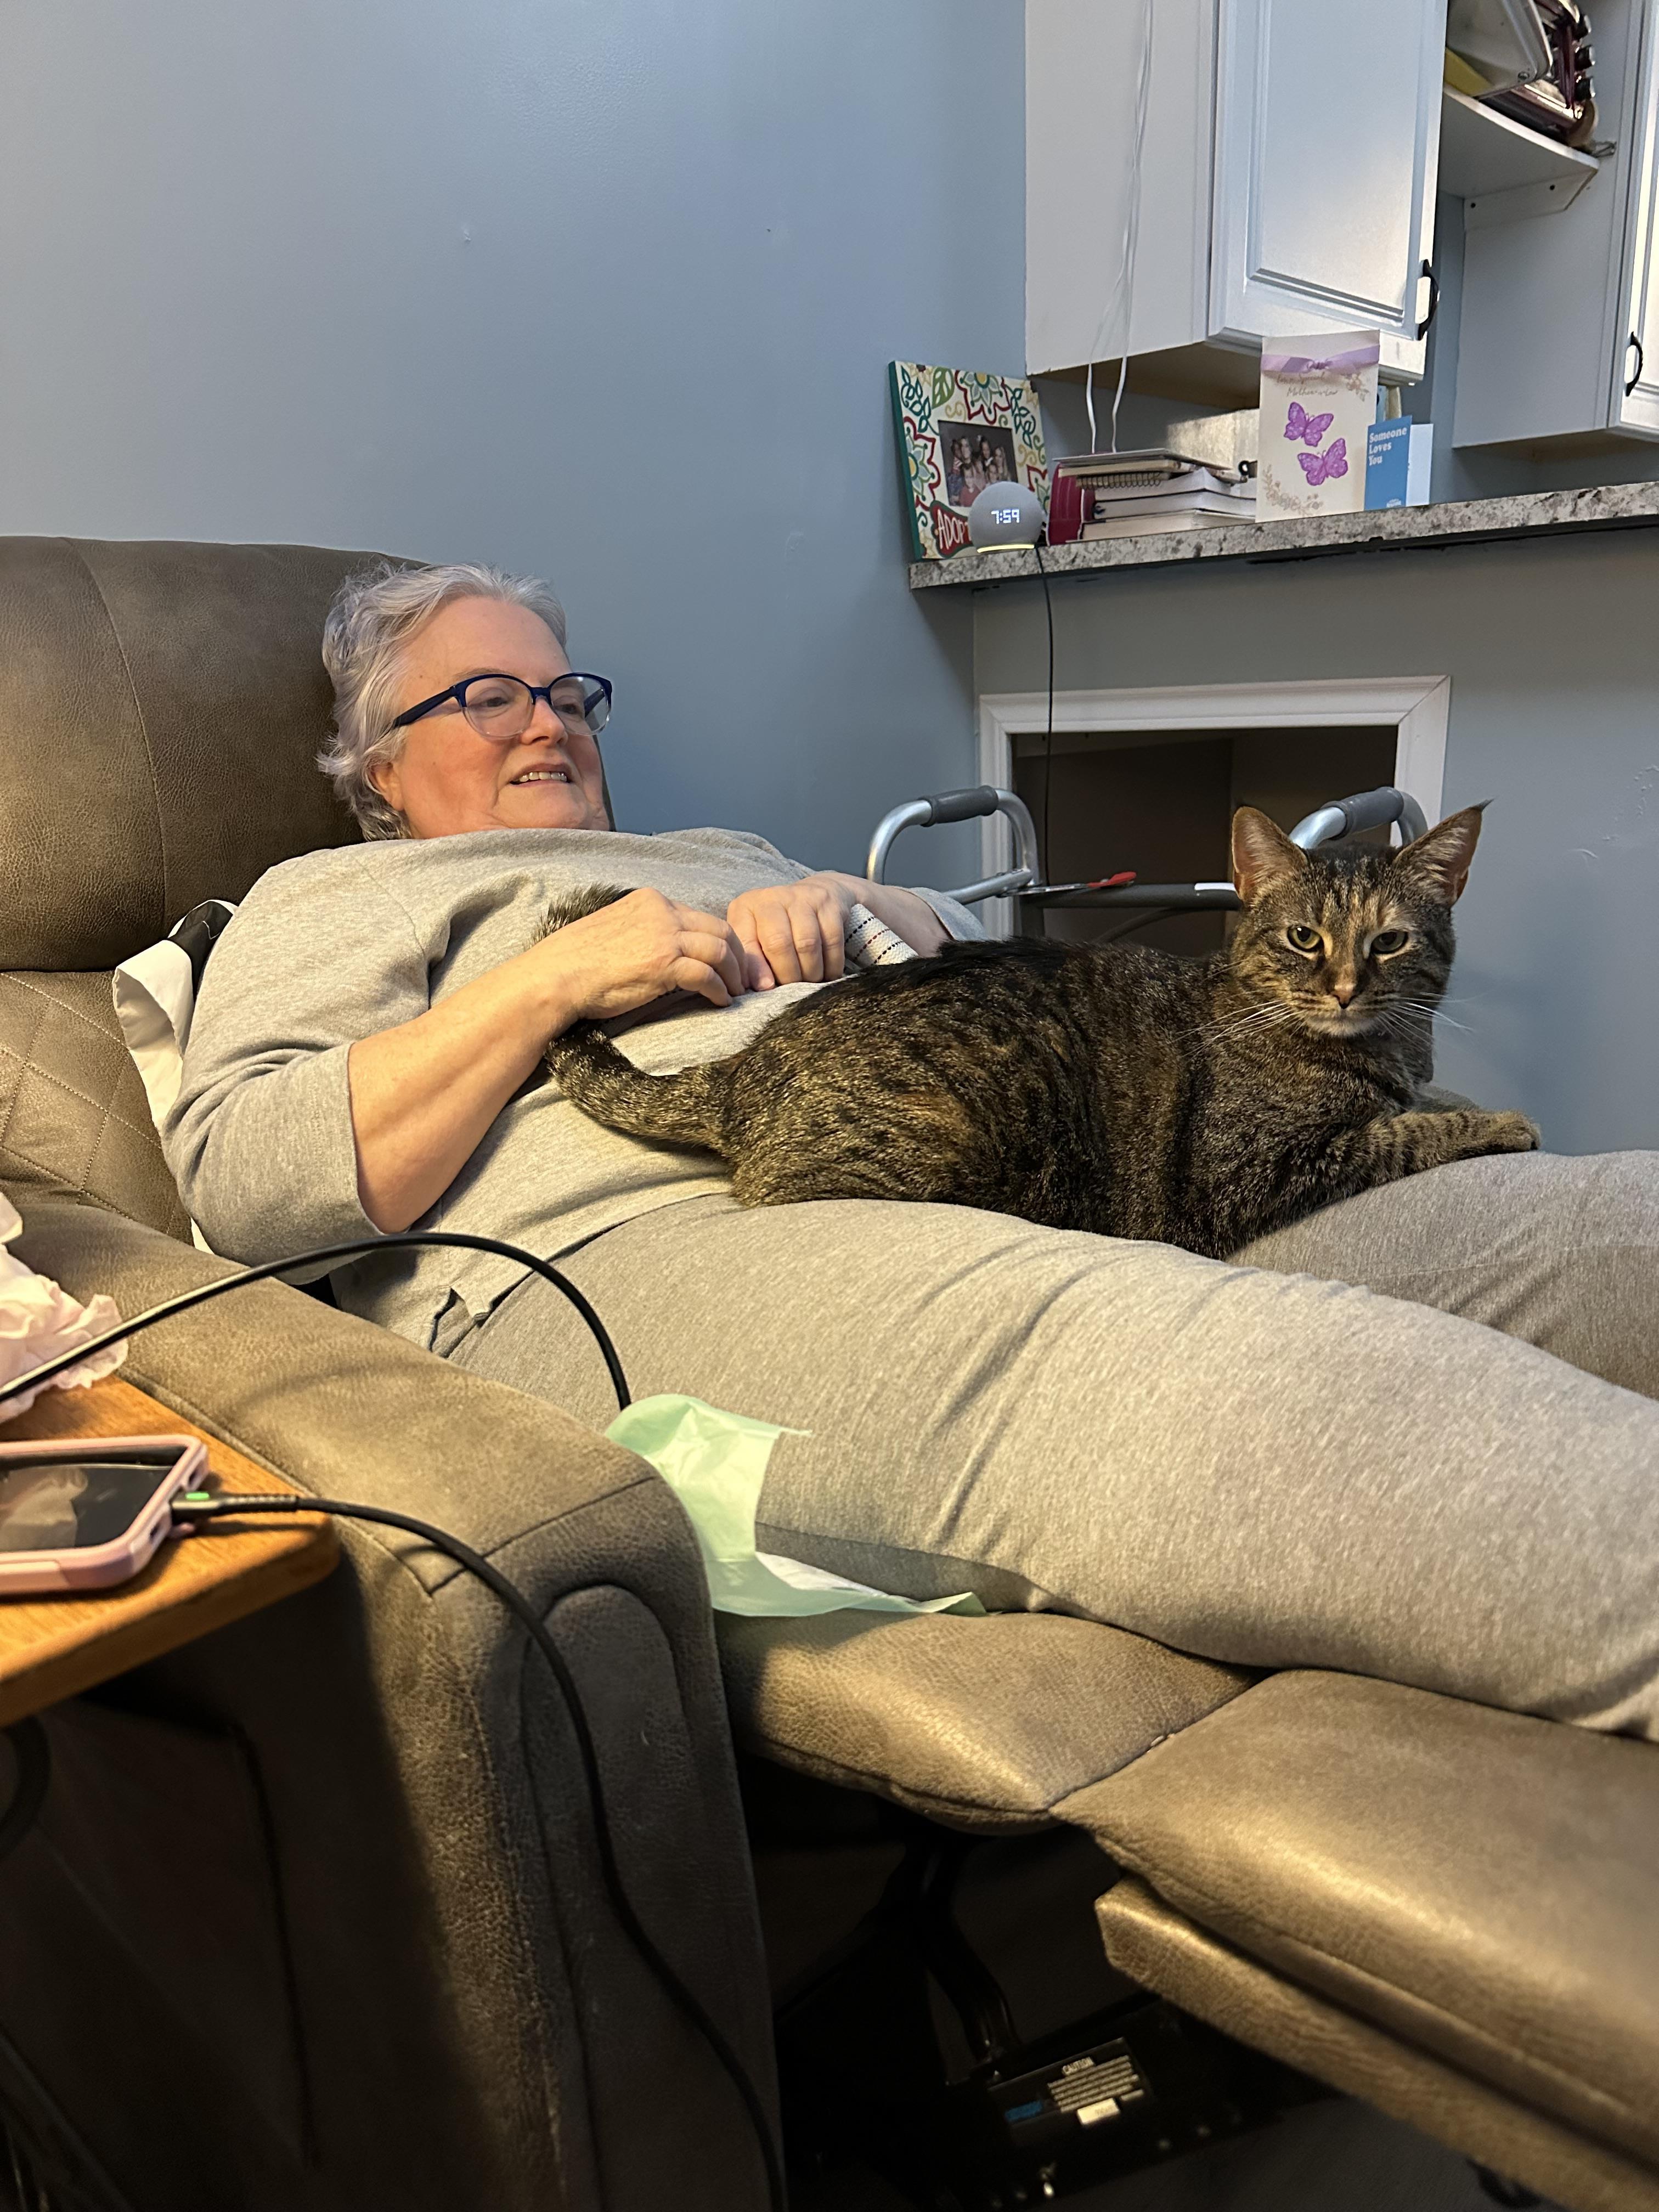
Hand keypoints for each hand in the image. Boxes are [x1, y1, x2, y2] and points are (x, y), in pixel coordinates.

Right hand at [535, 888, 747, 1023]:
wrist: (557, 975)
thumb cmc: (579, 960)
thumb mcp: (617, 929)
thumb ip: (646, 931)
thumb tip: (668, 950)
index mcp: (650, 900)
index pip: (699, 916)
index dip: (719, 940)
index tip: (726, 960)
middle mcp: (662, 912)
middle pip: (719, 928)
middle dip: (737, 955)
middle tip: (743, 978)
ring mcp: (664, 936)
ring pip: (719, 949)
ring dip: (733, 974)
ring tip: (735, 992)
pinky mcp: (663, 964)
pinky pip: (706, 975)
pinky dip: (719, 990)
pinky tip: (720, 1001)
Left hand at [727, 874, 858, 987]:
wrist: (817, 892)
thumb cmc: (779, 923)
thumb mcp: (756, 935)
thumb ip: (751, 960)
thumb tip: (759, 987)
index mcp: (747, 907)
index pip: (747, 943)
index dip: (756, 970)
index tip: (766, 988)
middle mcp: (773, 898)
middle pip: (779, 943)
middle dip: (787, 974)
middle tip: (793, 987)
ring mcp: (803, 898)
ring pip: (807, 944)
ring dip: (810, 972)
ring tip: (810, 981)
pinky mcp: (829, 904)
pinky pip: (832, 941)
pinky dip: (831, 965)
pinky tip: (828, 973)